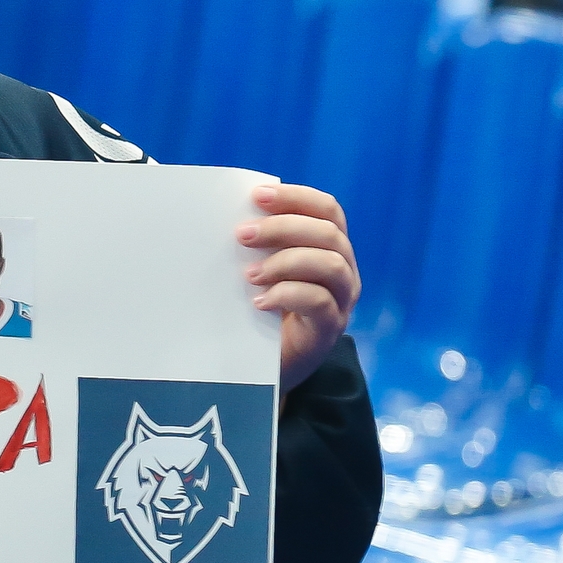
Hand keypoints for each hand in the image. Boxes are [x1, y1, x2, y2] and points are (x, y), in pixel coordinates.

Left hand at [238, 182, 359, 393]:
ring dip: (286, 262)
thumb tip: (220, 210)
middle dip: (283, 227)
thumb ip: (253, 243)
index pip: (327, 210)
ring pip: (330, 266)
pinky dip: (286, 295)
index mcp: (327, 247)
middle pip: (329, 234)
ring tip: (249, 274)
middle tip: (242, 235)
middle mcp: (342, 271)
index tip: (256, 196)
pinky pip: (319, 302)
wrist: (260, 366)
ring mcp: (340, 301)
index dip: (296, 197)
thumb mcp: (255, 269)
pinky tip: (258, 301)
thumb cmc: (254, 309)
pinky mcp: (328, 329)